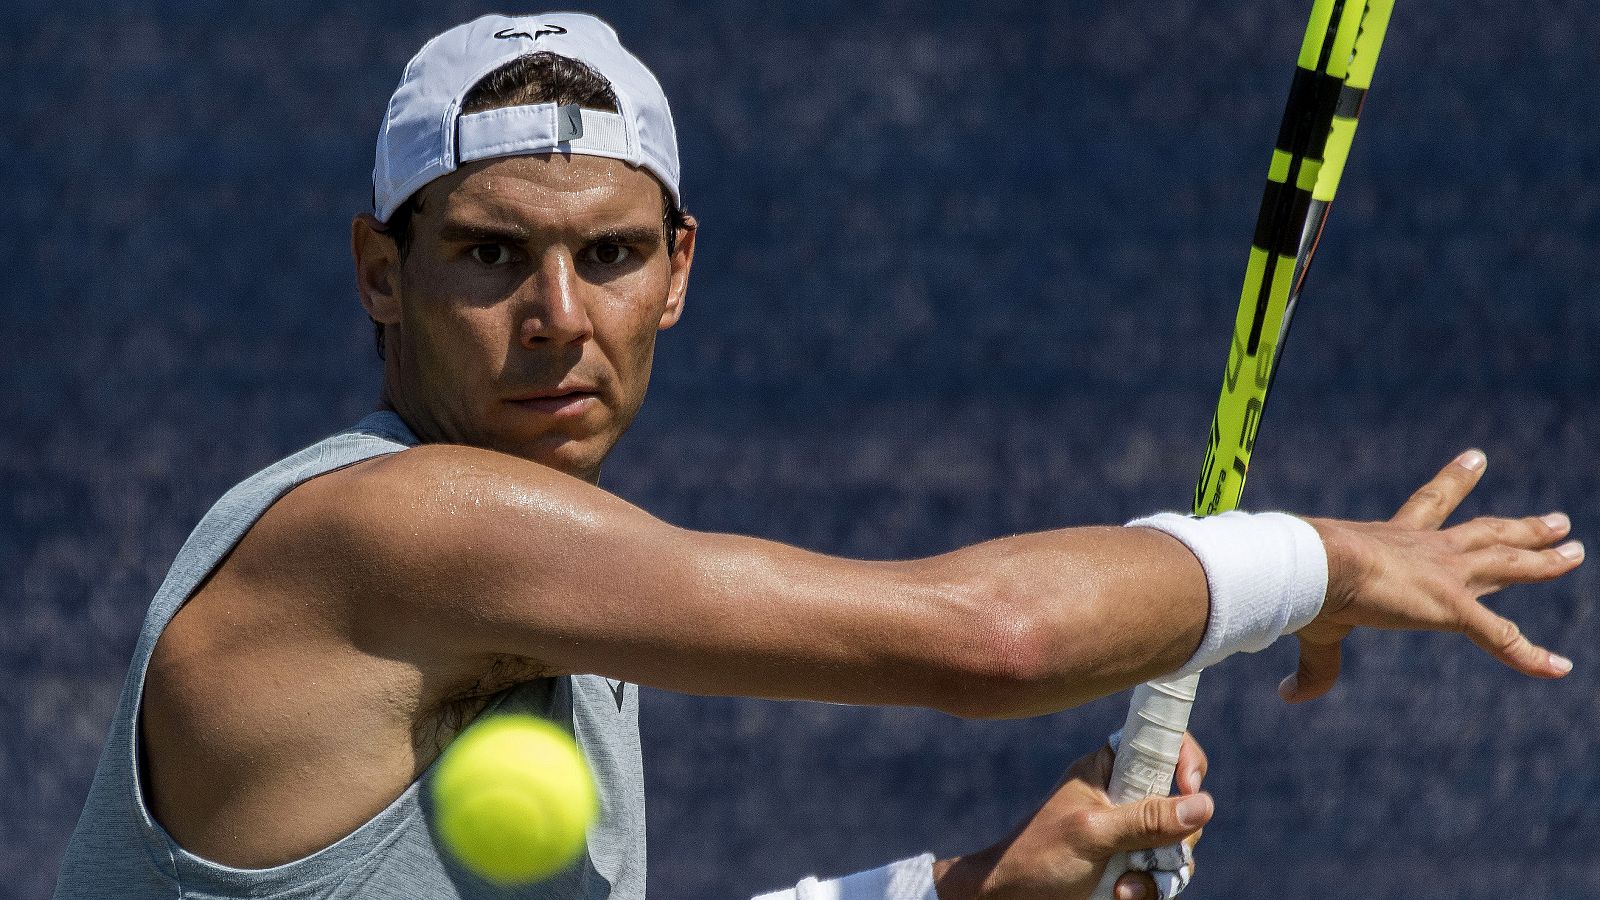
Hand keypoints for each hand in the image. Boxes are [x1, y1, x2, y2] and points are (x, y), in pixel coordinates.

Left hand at [934, 734, 1210, 899]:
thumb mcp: (1094, 834)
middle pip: (1183, 804)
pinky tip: (1121, 896)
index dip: (1185, 760)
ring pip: (1180, 845)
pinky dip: (1149, 890)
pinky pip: (1166, 875)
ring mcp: (1130, 833)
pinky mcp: (1132, 865)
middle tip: (1151, 855)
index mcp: (1108, 770)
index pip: (1161, 743)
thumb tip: (1204, 804)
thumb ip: (1146, 818)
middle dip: (1175, 837)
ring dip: (1160, 873)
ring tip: (1123, 886)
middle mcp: (1123, 797)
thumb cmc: (1039, 857)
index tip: (1189, 786)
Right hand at [1284, 449, 1581, 701]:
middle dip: (1523, 528)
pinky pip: (1501, 636)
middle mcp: (1427, 551)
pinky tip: (1559, 669)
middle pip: (1486, 534)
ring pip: (1507, 565)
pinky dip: (1530, 655)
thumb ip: (1318, 666)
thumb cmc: (1303, 583)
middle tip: (1558, 520)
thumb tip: (1290, 695)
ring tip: (1574, 550)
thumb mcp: (1317, 625)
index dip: (1454, 481)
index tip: (1478, 457)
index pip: (1430, 504)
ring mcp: (1445, 576)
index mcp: (1391, 541)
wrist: (1313, 565)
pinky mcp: (1452, 607)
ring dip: (1544, 560)